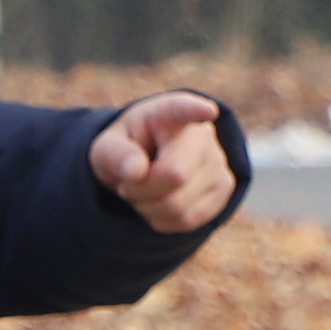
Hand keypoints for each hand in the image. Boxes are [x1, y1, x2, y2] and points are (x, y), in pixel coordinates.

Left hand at [91, 92, 234, 233]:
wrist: (144, 165)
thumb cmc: (124, 150)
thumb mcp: (106, 148)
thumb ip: (115, 155)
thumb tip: (137, 171)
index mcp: (169, 113)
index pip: (184, 109)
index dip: (196, 111)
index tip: (207, 111)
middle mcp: (202, 134)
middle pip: (174, 176)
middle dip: (140, 189)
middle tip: (128, 182)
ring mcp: (219, 162)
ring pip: (180, 205)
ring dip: (148, 207)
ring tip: (143, 189)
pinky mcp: (224, 189)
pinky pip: (188, 220)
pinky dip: (162, 219)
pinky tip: (158, 202)